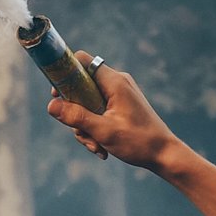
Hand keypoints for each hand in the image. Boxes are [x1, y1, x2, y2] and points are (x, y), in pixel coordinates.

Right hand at [46, 59, 181, 171]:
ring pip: (87, 104)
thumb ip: (76, 117)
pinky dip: (95, 129)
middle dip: (76, 113)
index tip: (56, 93)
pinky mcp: (120, 107)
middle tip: (79, 131)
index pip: (82, 61)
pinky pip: (98, 112)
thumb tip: (50, 105)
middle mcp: (117, 83)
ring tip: (96, 146)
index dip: (65, 73)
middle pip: (80, 87)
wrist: (164, 155)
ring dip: (85, 127)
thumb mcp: (104, 131)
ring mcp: (119, 95)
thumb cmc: (139, 141)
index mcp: (114, 82)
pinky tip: (102, 148)